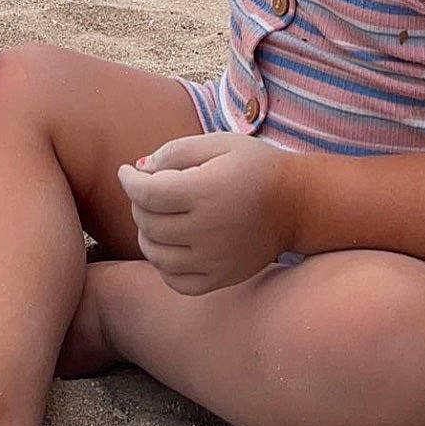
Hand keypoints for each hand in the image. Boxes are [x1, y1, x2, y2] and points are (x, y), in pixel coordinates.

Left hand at [117, 132, 296, 294]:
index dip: (129, 180)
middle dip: (139, 203)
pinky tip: (172, 246)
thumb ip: (176, 152)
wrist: (298, 204)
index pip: (146, 193)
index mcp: (205, 192)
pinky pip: (176, 281)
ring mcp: (214, 260)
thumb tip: (139, 169)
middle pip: (148, 223)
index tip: (127, 172)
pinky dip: (164, 266)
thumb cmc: (256, 167)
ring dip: (147, 234)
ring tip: (158, 217)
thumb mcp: (218, 144)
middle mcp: (207, 230)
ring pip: (156, 255)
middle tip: (149, 190)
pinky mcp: (222, 278)